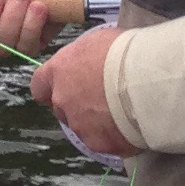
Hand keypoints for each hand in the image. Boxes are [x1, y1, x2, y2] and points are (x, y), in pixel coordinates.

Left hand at [31, 24, 133, 156]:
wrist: (145, 81)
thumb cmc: (123, 52)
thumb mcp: (96, 41)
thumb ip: (83, 57)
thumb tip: (87, 63)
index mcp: (58, 72)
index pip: (39, 86)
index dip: (51, 87)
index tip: (66, 86)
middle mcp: (63, 101)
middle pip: (62, 108)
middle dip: (77, 106)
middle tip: (102, 97)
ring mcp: (80, 126)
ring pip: (83, 128)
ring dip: (97, 122)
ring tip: (123, 111)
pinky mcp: (100, 144)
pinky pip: (105, 142)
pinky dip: (116, 136)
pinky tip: (132, 124)